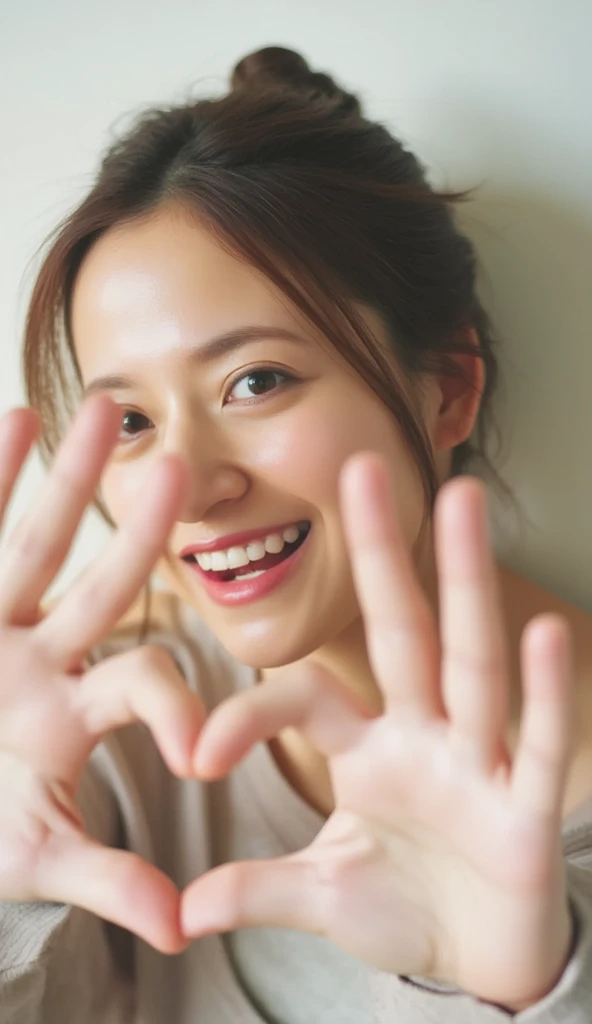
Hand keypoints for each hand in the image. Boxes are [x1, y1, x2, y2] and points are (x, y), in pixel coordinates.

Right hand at [0, 397, 202, 952]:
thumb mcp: (35, 853)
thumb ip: (106, 878)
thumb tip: (180, 926)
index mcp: (75, 711)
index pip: (143, 685)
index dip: (177, 708)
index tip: (201, 753)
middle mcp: (43, 653)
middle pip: (103, 581)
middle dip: (139, 528)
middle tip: (182, 465)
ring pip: (36, 541)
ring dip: (64, 479)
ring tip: (101, 409)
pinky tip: (10, 420)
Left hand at [182, 452, 573, 1008]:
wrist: (480, 962)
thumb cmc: (404, 909)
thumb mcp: (323, 895)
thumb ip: (261, 888)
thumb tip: (186, 911)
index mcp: (369, 749)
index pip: (306, 698)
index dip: (251, 713)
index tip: (197, 756)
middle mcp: (424, 735)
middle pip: (402, 631)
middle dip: (383, 555)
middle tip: (362, 469)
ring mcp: (478, 762)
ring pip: (470, 660)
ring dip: (465, 582)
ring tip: (463, 502)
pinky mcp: (527, 804)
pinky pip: (537, 740)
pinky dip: (542, 692)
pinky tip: (541, 632)